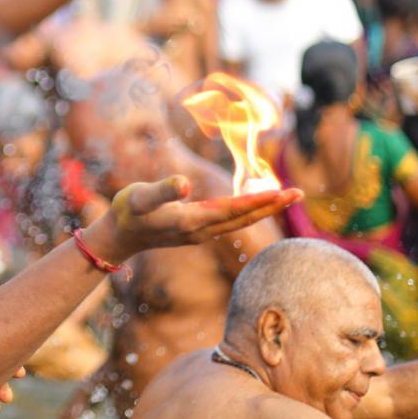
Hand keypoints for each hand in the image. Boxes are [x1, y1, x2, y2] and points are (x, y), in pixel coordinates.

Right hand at [84, 175, 299, 264]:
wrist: (119, 236)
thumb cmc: (127, 211)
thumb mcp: (139, 196)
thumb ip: (162, 190)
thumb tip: (185, 182)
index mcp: (192, 220)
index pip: (234, 209)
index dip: (259, 200)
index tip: (283, 192)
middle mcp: (201, 230)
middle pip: (244, 218)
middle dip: (272, 205)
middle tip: (299, 193)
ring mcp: (200, 233)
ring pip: (239, 221)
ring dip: (263, 209)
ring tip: (285, 197)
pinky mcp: (197, 231)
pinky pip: (230, 222)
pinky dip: (248, 212)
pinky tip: (256, 204)